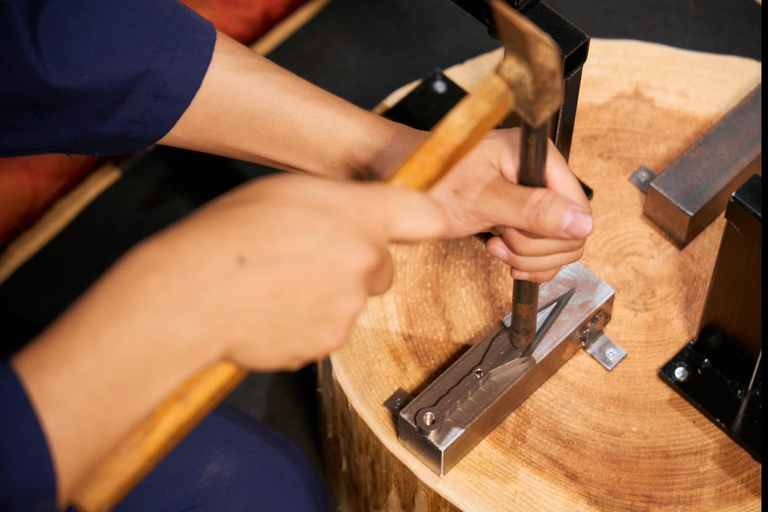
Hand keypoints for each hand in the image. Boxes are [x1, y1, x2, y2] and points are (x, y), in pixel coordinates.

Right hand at [129, 173, 445, 370]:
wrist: (193, 292)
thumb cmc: (230, 235)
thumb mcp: (291, 191)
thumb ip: (343, 203)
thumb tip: (365, 216)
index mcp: (359, 217)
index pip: (426, 216)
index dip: (418, 222)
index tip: (411, 227)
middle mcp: (365, 263)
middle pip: (381, 268)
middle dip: (355, 267)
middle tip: (308, 260)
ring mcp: (348, 308)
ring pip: (351, 302)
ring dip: (327, 297)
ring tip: (279, 284)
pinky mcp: (328, 343)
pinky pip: (327, 331)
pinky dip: (308, 324)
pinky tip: (275, 309)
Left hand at [426, 128, 592, 281]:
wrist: (408, 185)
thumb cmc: (435, 180)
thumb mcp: (483, 198)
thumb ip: (533, 210)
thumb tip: (581, 224)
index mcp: (540, 159)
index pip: (579, 209)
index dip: (552, 232)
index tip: (514, 231)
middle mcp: (542, 176)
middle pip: (571, 232)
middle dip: (534, 248)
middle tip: (499, 238)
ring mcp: (533, 198)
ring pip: (558, 245)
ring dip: (526, 256)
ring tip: (494, 244)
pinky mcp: (523, 217)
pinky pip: (543, 251)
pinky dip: (524, 261)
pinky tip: (499, 251)